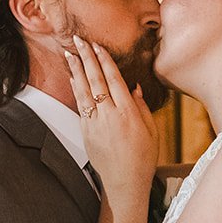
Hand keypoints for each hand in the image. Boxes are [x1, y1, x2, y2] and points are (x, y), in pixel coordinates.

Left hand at [65, 37, 157, 199]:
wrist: (124, 183)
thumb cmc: (142, 158)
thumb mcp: (151, 131)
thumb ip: (142, 107)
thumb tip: (133, 87)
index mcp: (128, 113)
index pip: (114, 79)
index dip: (104, 60)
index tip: (98, 45)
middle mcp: (109, 115)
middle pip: (96, 79)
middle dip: (87, 57)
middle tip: (79, 39)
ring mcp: (95, 124)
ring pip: (83, 90)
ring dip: (76, 70)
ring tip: (70, 53)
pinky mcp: (86, 132)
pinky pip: (80, 105)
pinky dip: (75, 89)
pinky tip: (72, 78)